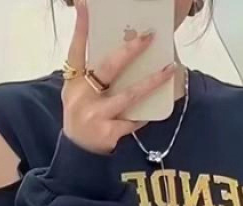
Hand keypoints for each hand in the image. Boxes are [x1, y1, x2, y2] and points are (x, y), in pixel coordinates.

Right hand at [62, 0, 176, 154]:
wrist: (78, 154)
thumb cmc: (82, 116)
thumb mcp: (78, 93)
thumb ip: (92, 73)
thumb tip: (122, 50)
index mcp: (73, 82)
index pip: (76, 50)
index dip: (81, 28)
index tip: (86, 5)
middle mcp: (82, 96)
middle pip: (108, 68)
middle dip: (130, 50)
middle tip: (148, 36)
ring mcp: (95, 115)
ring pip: (129, 95)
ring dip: (151, 82)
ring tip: (169, 70)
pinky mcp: (108, 133)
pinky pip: (133, 120)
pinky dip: (145, 114)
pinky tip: (155, 108)